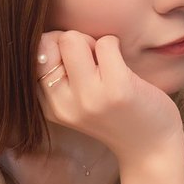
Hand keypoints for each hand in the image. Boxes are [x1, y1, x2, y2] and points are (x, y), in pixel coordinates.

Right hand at [37, 30, 183, 165]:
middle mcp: (63, 104)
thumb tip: (53, 35)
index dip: (54, 46)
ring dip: (93, 43)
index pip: (33, 55)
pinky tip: (123, 66)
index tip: (74, 61)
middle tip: (93, 62)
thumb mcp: (75, 101)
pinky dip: (114, 44)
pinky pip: (106, 43)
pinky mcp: (117, 89)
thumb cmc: (115, 116)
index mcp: (48, 106)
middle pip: (49, 42)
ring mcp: (90, 97)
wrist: (150, 148)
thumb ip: (59, 75)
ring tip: (107, 64)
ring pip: (73, 39)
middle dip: (73, 42)